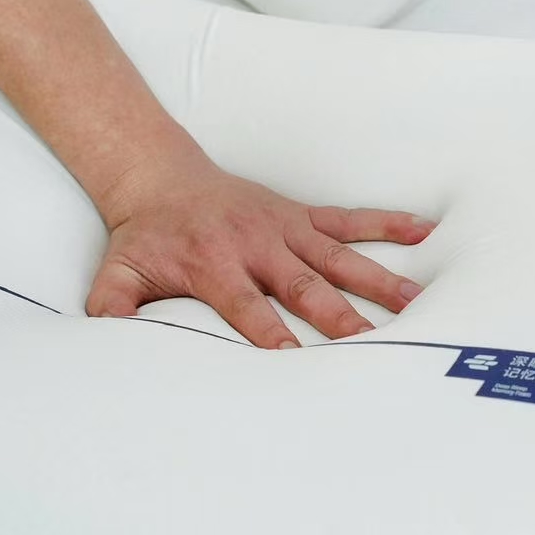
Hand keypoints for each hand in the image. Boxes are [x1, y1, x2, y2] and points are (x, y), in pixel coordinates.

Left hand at [85, 141, 435, 347]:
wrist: (160, 177)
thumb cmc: (146, 236)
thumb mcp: (117, 273)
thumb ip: (115, 307)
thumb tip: (110, 340)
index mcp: (215, 264)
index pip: (247, 305)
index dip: (271, 331)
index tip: (296, 358)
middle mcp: (257, 245)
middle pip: (304, 285)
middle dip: (338, 314)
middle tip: (371, 342)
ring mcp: (284, 228)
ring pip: (338, 256)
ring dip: (376, 278)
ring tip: (412, 302)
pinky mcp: (301, 214)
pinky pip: (349, 218)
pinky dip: (386, 223)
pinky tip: (423, 230)